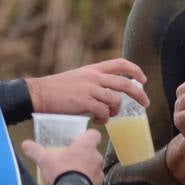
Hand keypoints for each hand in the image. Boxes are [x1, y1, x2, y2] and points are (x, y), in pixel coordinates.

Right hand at [22, 129, 104, 184]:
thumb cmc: (61, 173)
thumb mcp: (45, 160)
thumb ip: (35, 151)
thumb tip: (26, 144)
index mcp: (86, 147)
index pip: (94, 134)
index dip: (88, 136)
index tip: (81, 140)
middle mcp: (97, 159)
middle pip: (93, 154)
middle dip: (84, 158)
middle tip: (71, 163)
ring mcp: (100, 175)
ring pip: (95, 171)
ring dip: (87, 173)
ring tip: (74, 179)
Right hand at [26, 58, 148, 123]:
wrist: (38, 94)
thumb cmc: (58, 89)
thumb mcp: (79, 77)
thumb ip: (95, 82)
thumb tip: (111, 92)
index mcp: (94, 69)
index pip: (121, 64)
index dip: (135, 71)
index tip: (143, 80)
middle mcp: (94, 77)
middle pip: (125, 83)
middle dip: (139, 95)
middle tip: (145, 104)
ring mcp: (90, 89)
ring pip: (116, 100)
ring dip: (116, 111)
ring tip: (108, 115)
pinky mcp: (84, 102)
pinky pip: (104, 112)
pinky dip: (104, 118)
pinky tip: (98, 120)